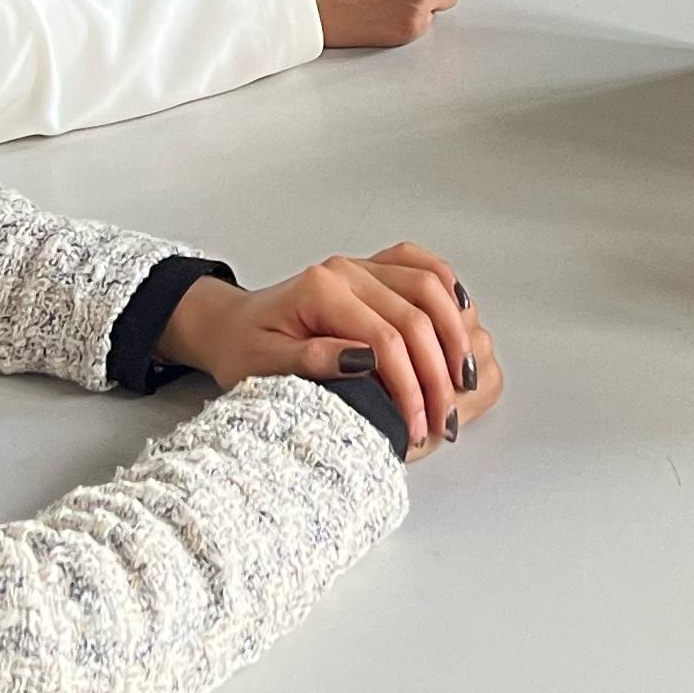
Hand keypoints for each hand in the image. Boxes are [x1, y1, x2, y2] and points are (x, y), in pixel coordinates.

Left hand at [161, 244, 500, 456]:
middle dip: (438, 372)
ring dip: (454, 332)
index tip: (417, 427)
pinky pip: (420, 267)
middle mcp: (346, 270)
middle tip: (445, 418)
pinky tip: (460, 319)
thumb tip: (363, 361)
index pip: (384, 339)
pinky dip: (447, 290)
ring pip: (429, 286)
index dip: (409, 387)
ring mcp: (362, 266)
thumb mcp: (262, 366)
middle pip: (415, 314)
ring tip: (463, 378)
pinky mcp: (372, 270)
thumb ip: (311, 360)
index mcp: (320, 291)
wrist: (230, 325)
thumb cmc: (242, 348)